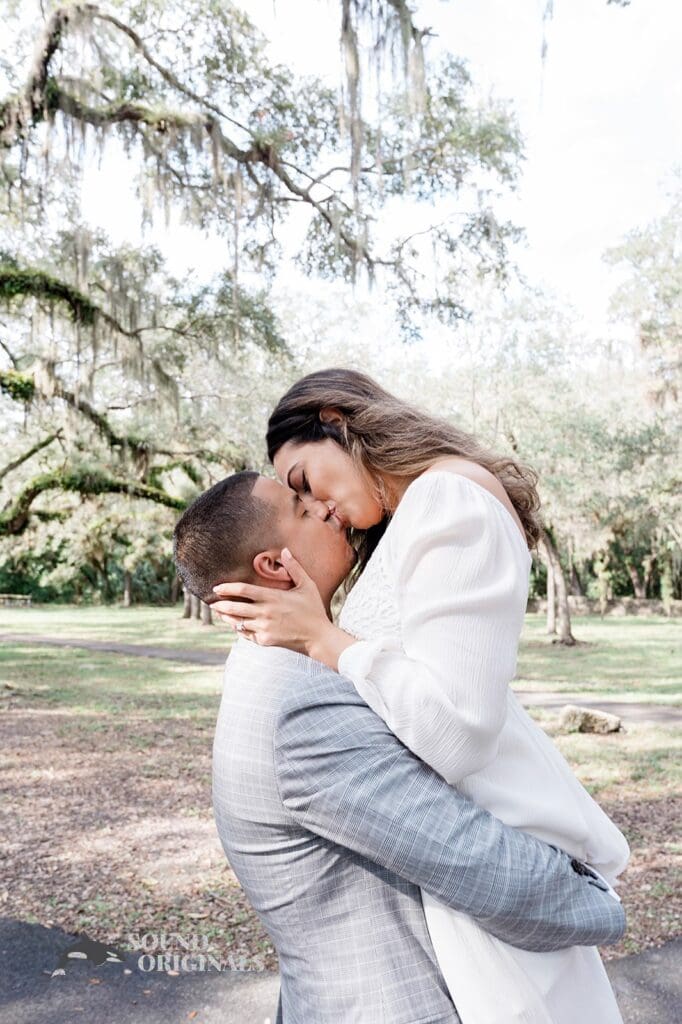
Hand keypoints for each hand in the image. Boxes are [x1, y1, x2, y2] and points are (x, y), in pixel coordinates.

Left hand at [211, 548, 329, 653]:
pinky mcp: (265, 640)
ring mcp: (264, 628)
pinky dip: (240, 630)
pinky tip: (237, 626)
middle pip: (234, 608)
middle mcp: (265, 613)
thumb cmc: (313, 609)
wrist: (318, 637)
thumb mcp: (307, 585)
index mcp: (272, 598)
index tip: (216, 588)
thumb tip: (285, 551)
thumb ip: (294, 568)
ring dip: (227, 618)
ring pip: (238, 623)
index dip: (227, 589)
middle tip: (212, 603)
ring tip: (221, 613)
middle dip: (221, 605)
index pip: (243, 590)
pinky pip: (246, 635)